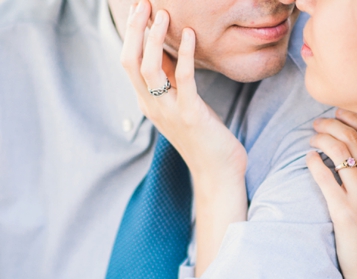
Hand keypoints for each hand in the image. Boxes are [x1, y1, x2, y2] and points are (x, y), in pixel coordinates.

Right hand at [120, 1, 246, 182]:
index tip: (139, 10)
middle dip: (134, 30)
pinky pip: (182, 78)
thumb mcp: (184, 106)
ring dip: (154, 38)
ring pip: (148, 67)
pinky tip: (190, 36)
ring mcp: (169, 111)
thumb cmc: (206, 140)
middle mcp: (152, 106)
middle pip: (129, 60)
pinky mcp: (191, 114)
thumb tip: (168, 52)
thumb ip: (172, 83)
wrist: (218, 174)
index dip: (131, 34)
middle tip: (144, 4)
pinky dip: (183, 54)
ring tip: (164, 14)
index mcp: (148, 103)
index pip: (128, 62)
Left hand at [305, 110, 356, 278]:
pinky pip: (324, 175)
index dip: (354, 119)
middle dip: (333, 123)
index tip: (340, 114)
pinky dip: (314, 161)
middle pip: (354, 139)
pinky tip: (309, 158)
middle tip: (320, 122)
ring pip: (339, 151)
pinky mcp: (344, 212)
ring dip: (321, 138)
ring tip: (312, 138)